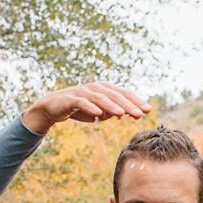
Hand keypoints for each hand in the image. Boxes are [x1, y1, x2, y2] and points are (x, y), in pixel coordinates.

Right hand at [21, 82, 150, 134]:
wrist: (53, 108)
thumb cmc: (79, 109)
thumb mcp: (98, 112)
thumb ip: (111, 111)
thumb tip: (125, 113)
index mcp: (104, 89)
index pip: (123, 94)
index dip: (136, 101)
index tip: (148, 111)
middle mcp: (95, 88)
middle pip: (115, 95)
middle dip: (128, 104)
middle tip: (140, 114)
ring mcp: (83, 92)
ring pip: (100, 98)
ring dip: (112, 106)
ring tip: (122, 114)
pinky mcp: (71, 99)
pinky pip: (82, 102)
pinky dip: (90, 107)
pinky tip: (99, 114)